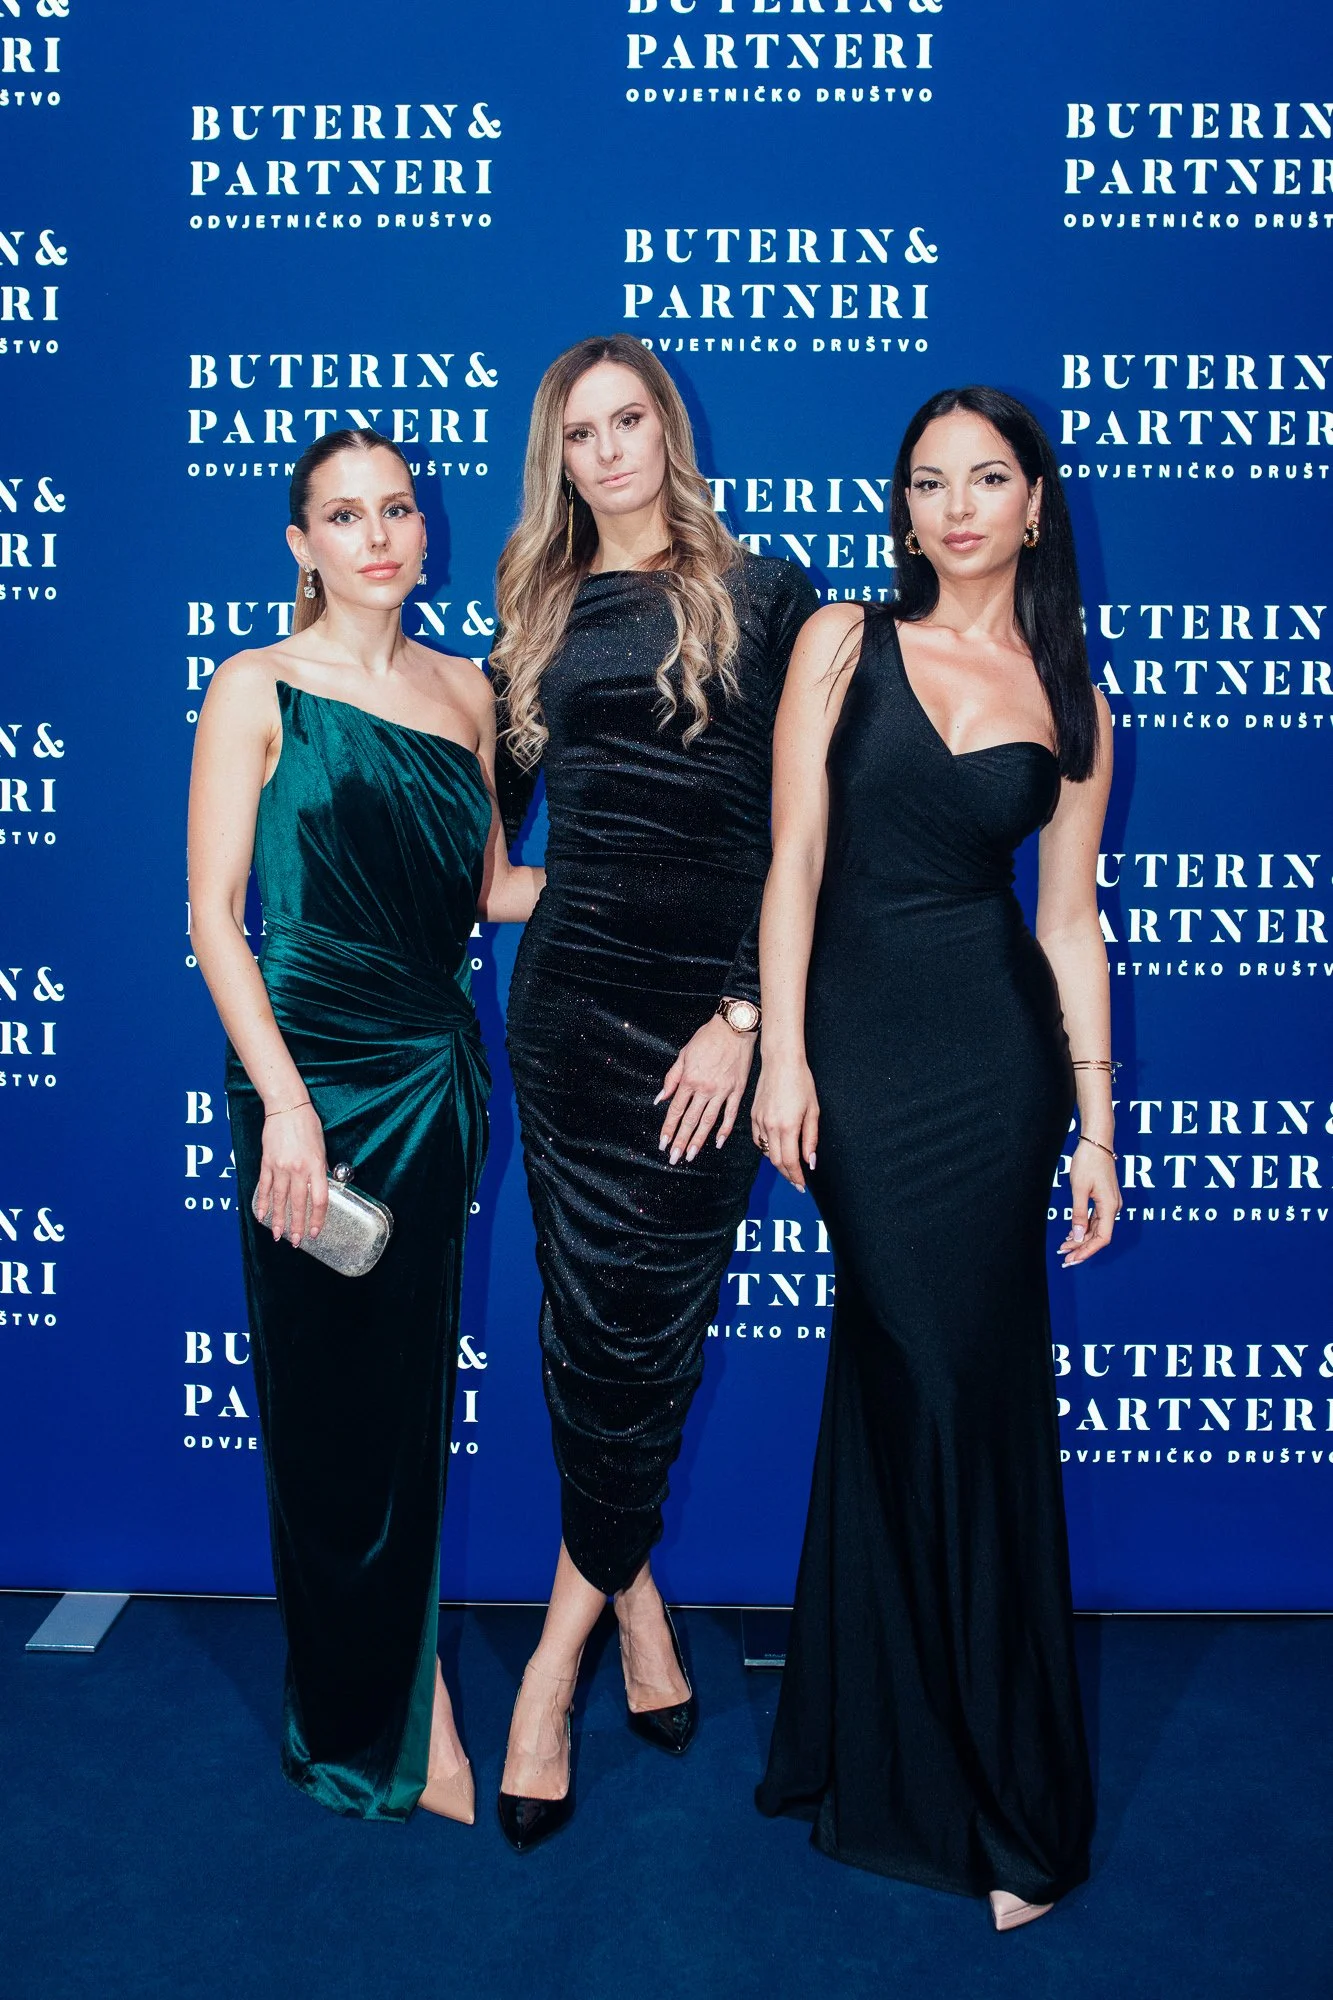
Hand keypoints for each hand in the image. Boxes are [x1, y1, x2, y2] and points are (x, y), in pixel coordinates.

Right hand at [255, 1101, 328, 1247]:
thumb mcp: (322, 1147)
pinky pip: (264, 1187)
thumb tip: (322, 1185)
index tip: (316, 1231)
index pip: (319, 1199)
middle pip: (298, 1203)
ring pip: (279, 1199)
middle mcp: (298, 1169)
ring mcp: (280, 1166)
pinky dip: (262, 1202)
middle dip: (297, 1225)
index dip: (317, 1218)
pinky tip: (261, 1215)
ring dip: (278, 1219)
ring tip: (277, 1235)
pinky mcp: (267, 1162)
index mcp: (316, 1165)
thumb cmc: (308, 1124)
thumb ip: (321, 1168)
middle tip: (296, 1242)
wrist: (287, 1107)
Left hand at [655, 1016, 755, 1163]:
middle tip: (673, 1158)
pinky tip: (717, 1142)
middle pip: (690, 1120)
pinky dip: (724, 1130)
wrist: (734, 1028)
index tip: (662, 1143)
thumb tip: (660, 1098)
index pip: (676, 1110)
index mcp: (689, 1079)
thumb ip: (671, 1078)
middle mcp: (704, 1088)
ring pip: (708, 1121)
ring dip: (698, 1140)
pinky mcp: (737, 1091)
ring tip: (690, 1155)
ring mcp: (721, 1091)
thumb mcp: (683, 1054)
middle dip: (680, 1141)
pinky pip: (730, 1114)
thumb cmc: (707, 1038)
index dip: (668, 1128)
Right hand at [752, 1058, 819, 1191]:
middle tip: (797, 1182)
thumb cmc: (801, 1082)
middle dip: (787, 1175)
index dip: (796, 1177)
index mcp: (787, 1126)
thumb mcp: (813, 1111)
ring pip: (766, 1152)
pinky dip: (766, 1149)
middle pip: (776, 1161)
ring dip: (778, 1163)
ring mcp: (759, 1121)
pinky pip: (758, 1140)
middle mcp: (770, 1126)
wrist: (780, 1062)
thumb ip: (810, 1138)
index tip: (802, 1186)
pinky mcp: (753, 1116)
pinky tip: (776, 1149)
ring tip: (789, 1168)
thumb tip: (810, 1162)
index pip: (790, 1162)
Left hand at [1059, 1139, 1120, 1267]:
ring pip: (1097, 1228)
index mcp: (1110, 1206)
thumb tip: (1078, 1236)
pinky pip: (1096, 1219)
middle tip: (1065, 1259)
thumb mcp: (1079, 1189)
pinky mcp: (1105, 1198)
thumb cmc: (1088, 1162)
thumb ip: (1079, 1214)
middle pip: (1099, 1236)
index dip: (1087, 1251)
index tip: (1072, 1259)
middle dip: (1082, 1248)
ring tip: (1065, 1248)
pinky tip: (1072, 1234)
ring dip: (1082, 1239)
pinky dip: (1084, 1228)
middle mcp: (1113, 1207)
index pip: (1102, 1238)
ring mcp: (1110, 1203)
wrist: (1096, 1142)